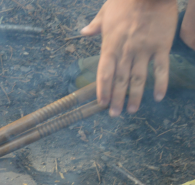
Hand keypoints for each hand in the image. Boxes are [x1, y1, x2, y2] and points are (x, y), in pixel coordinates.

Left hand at [81, 0, 178, 115]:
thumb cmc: (126, 0)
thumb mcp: (106, 12)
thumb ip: (95, 26)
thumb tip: (84, 32)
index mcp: (110, 46)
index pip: (104, 74)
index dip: (103, 90)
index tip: (102, 103)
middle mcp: (125, 52)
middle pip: (120, 81)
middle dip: (117, 99)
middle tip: (115, 114)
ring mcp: (144, 51)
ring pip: (138, 79)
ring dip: (135, 97)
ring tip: (132, 110)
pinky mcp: (161, 47)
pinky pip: (160, 69)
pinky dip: (160, 84)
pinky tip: (158, 97)